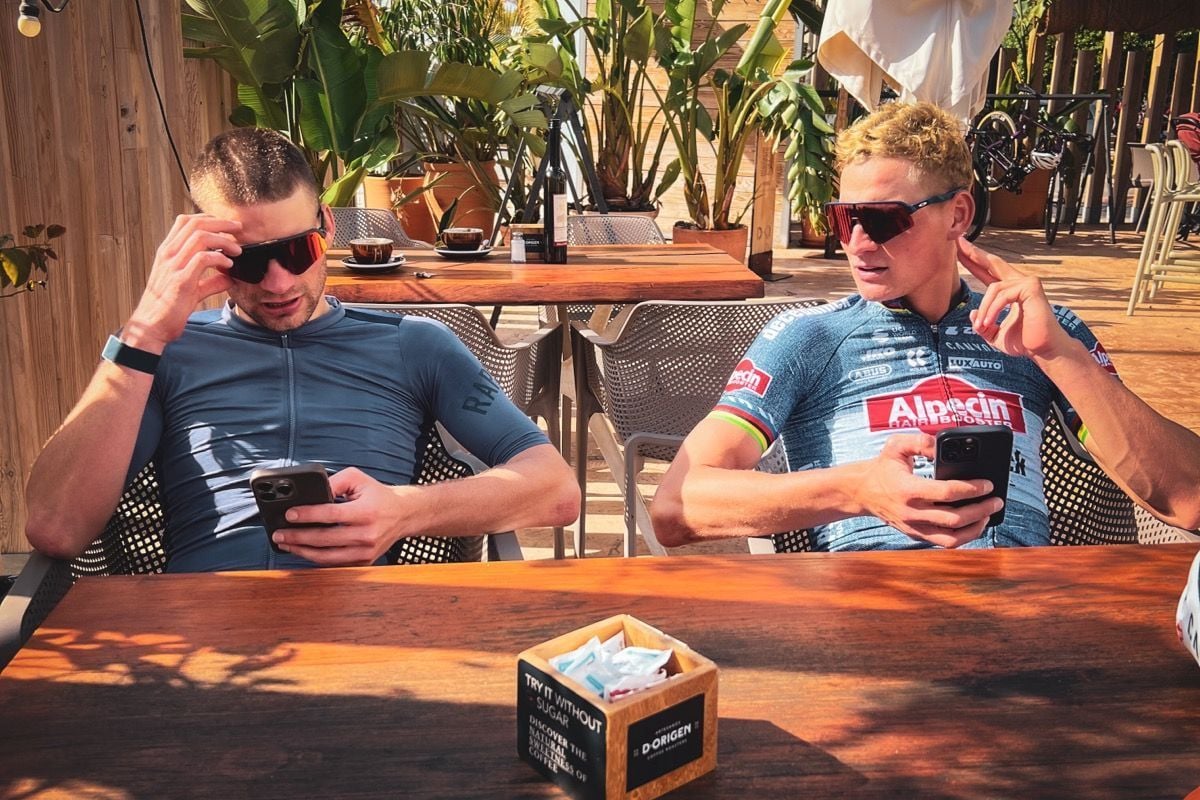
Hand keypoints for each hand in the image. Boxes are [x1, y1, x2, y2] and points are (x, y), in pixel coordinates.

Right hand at [123, 214, 241, 350]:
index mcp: (167, 253)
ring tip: (237, 249)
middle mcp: (168, 255)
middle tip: (238, 228)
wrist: (151, 326)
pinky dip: (219, 258)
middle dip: (220, 223)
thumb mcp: (191, 289)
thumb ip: (209, 282)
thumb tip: (228, 278)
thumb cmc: (169, 308)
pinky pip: (202, 259)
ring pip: (200, 238)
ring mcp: (173, 267)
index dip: (207, 218)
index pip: (184, 222)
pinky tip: (228, 264)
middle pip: (195, 225)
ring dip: (223, 240)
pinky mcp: (181, 281)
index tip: (226, 225)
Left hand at [271, 467, 413, 565]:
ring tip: (287, 545)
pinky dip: (317, 559)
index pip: (330, 514)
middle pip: (324, 539)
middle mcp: (366, 534)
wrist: (404, 515)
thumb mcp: (359, 479)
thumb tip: (312, 493)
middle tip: (279, 534)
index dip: (307, 515)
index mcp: (366, 512)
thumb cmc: (379, 496)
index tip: (289, 515)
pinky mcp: (364, 561)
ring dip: (303, 551)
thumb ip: (334, 482)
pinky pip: (335, 563)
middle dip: (297, 537)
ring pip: (327, 556)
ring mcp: (365, 551)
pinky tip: (304, 551)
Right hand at [857, 433, 1002, 547]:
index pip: (947, 493)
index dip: (972, 489)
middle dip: (982, 509)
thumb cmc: (882, 467)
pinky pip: (944, 542)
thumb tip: (940, 444)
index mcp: (907, 489)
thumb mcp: (895, 445)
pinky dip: (963, 536)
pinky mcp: (915, 535)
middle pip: (955, 518)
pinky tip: (973, 524)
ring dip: (975, 528)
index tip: (988, 484)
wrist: (861, 491)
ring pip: (952, 537)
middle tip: (997, 500)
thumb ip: (920, 441)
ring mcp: (913, 527)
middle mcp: (911, 512)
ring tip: (988, 515)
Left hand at [956, 237, 1071, 360]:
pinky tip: (989, 323)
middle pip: (992, 263)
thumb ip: (983, 324)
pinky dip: (992, 310)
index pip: (988, 272)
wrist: (1044, 350)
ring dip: (984, 309)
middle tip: (957, 243)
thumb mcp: (995, 335)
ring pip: (993, 288)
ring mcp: (1027, 283)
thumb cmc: (1025, 343)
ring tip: (982, 326)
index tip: (959, 250)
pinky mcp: (1031, 288)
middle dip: (974, 253)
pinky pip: (1002, 296)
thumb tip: (972, 313)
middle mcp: (1019, 282)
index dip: (973, 261)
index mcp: (1010, 290)